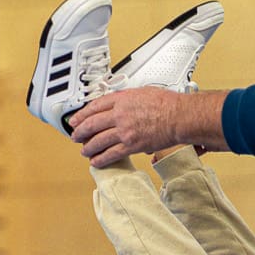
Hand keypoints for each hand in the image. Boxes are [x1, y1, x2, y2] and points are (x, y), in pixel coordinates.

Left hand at [70, 88, 226, 167]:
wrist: (179, 117)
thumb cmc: (168, 104)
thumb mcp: (143, 92)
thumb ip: (128, 99)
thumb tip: (120, 104)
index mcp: (121, 99)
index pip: (94, 106)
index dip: (82, 114)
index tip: (76, 119)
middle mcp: (120, 114)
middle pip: (92, 124)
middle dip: (80, 131)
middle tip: (75, 135)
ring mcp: (124, 131)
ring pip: (98, 140)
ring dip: (88, 147)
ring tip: (84, 150)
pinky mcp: (131, 145)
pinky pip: (111, 154)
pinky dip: (101, 159)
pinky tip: (96, 161)